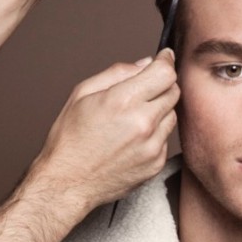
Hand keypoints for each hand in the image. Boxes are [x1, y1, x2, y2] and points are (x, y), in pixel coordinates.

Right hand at [27, 48, 178, 218]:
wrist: (68, 182)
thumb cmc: (70, 139)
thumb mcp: (82, 93)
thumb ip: (118, 73)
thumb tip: (145, 63)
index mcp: (123, 101)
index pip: (165, 73)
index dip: (166, 62)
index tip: (164, 59)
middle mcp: (142, 123)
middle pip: (173, 92)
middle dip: (162, 85)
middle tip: (144, 90)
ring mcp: (152, 146)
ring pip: (171, 116)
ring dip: (159, 111)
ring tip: (133, 119)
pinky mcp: (156, 164)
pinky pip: (165, 140)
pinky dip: (154, 135)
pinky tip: (132, 140)